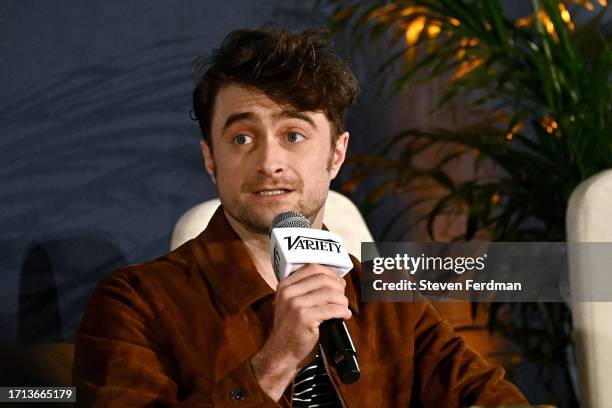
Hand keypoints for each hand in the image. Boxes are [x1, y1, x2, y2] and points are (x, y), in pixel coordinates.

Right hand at [250, 264, 350, 400]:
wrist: (281, 354)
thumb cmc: (291, 330)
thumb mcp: (292, 304)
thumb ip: (307, 290)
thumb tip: (336, 281)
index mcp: (285, 285)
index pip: (312, 268)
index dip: (330, 274)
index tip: (338, 283)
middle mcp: (288, 292)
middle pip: (323, 278)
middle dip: (338, 287)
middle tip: (342, 297)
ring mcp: (295, 304)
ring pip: (329, 293)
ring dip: (342, 300)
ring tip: (344, 308)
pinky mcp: (304, 317)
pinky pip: (331, 309)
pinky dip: (342, 312)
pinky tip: (344, 315)